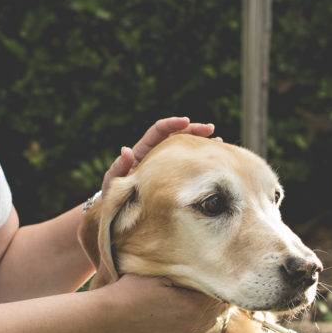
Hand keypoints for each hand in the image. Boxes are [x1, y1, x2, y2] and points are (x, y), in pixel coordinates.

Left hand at [101, 117, 216, 192]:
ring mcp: (166, 165)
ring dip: (201, 144)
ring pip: (185, 149)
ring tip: (218, 141)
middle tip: (210, 129)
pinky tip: (214, 161)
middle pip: (177, 135)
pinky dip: (199, 161)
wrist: (119, 211)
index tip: (186, 121)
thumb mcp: (113, 181)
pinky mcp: (173, 177)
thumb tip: (126, 150)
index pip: (158, 131)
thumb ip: (119, 167)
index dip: (172, 124)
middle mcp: (156, 154)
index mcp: (142, 151)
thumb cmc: (114, 195)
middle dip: (194, 130)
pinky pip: (187, 165)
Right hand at [101, 274, 228, 332]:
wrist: (111, 316)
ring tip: (206, 297)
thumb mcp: (160, 274)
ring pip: (208, 323)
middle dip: (217, 297)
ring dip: (209, 311)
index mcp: (192, 306)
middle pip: (217, 310)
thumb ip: (185, 273)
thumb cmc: (133, 289)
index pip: (218, 294)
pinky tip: (190, 312)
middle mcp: (192, 325)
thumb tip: (204, 269)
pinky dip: (196, 322)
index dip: (219, 282)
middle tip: (215, 282)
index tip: (218, 273)